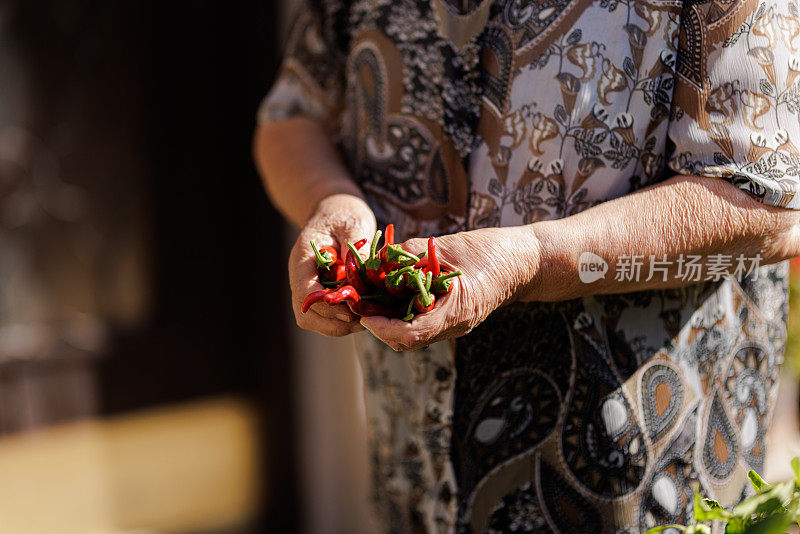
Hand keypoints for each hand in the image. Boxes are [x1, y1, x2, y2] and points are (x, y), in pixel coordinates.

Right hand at [289, 194, 375, 336]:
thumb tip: (362, 274)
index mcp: (303, 257)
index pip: (305, 291)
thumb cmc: (343, 212)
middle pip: (305, 314)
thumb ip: (356, 248)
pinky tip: (363, 312)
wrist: (336, 209)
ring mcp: (308, 286)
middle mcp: (300, 276)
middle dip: (334, 322)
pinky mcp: (320, 292)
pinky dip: (342, 321)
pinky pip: (325, 317)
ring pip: (314, 320)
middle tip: (363, 319)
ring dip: (339, 325)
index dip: (327, 306)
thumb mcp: (353, 223)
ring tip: (366, 318)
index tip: (352, 310)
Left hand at [359, 227, 536, 350]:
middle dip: (379, 325)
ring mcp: (452, 324)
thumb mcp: (451, 247)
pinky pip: (420, 322)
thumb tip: (379, 258)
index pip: (412, 334)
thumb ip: (414, 252)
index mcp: (456, 312)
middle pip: (407, 340)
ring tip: (368, 299)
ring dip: (387, 320)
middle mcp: (453, 325)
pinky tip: (389, 293)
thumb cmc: (493, 252)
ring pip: (411, 334)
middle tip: (357, 305)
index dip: (383, 328)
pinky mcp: (450, 317)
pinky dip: (401, 312)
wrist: (525, 262)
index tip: (364, 315)